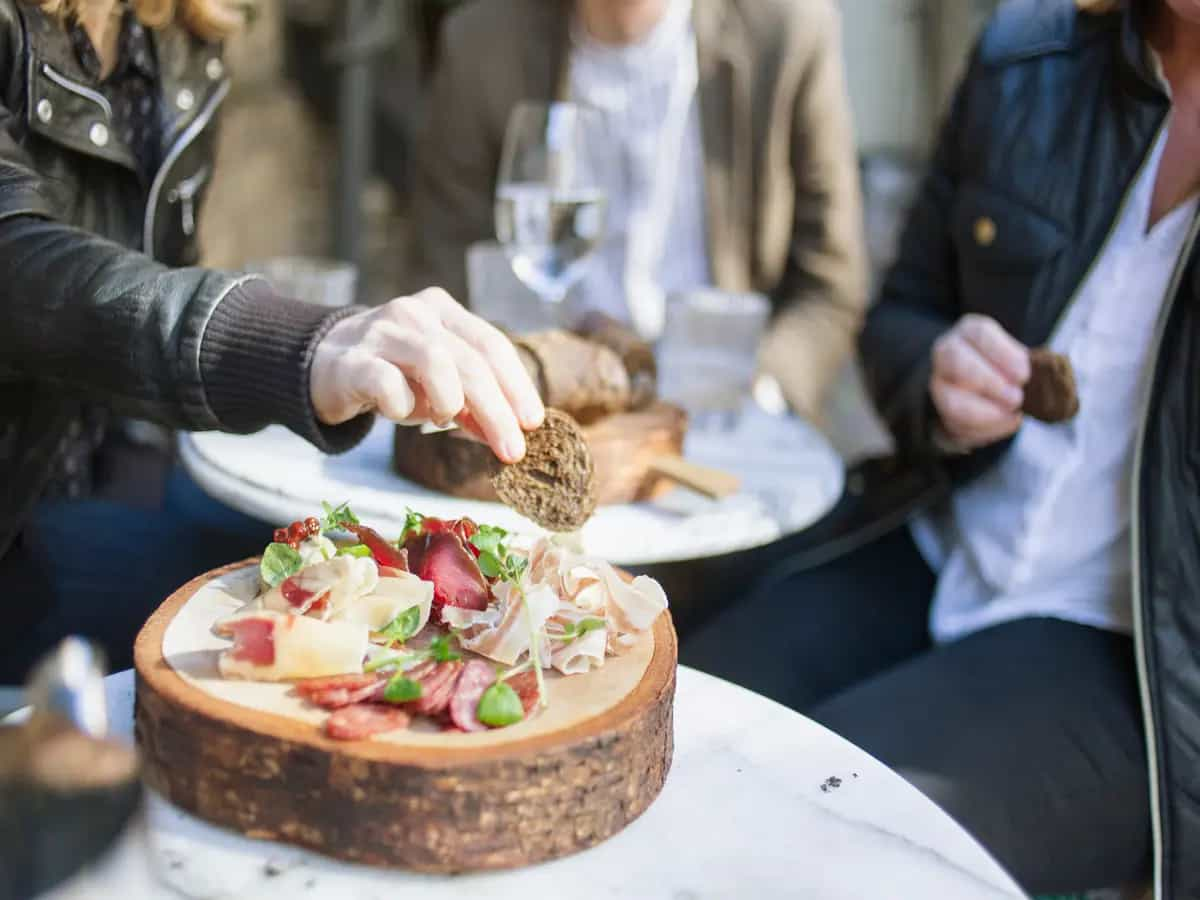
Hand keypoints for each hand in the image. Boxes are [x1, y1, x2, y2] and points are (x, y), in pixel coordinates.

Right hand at [310, 288, 544, 462]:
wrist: (321, 365)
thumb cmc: (393, 375)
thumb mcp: (437, 386)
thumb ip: (473, 405)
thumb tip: (511, 438)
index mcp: (443, 311)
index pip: (492, 345)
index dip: (517, 386)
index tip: (533, 423)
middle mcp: (415, 313)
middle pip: (471, 361)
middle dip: (497, 411)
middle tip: (511, 451)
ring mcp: (381, 332)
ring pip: (435, 362)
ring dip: (450, 402)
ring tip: (444, 420)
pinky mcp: (351, 361)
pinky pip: (388, 385)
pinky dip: (403, 407)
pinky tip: (398, 413)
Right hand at [930, 314, 1030, 449]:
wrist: (980, 393)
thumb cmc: (1005, 370)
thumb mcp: (1017, 358)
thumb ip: (1027, 365)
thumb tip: (1048, 378)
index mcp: (969, 332)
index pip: (980, 335)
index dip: (1004, 354)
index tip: (1024, 373)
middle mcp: (947, 353)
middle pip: (956, 361)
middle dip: (990, 383)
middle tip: (1017, 398)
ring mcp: (939, 385)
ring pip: (951, 401)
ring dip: (987, 413)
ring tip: (1013, 415)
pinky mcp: (940, 414)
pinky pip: (957, 426)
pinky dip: (986, 430)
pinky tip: (1007, 423)